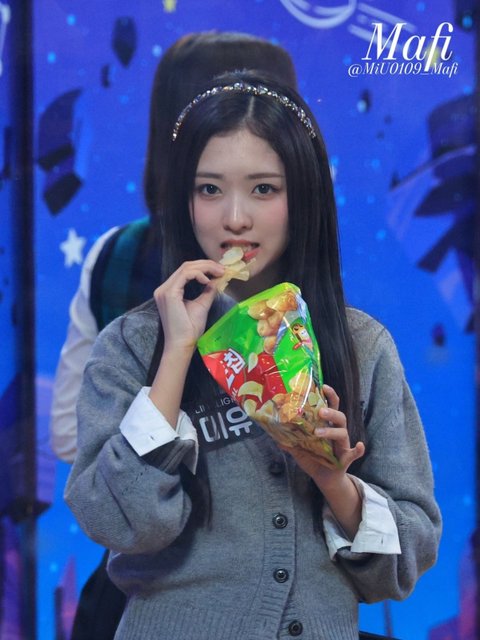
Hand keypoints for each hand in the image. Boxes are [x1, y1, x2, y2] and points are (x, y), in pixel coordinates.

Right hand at [153, 260, 224, 352]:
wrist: (182, 344)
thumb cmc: (190, 329)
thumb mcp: (201, 306)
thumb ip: (207, 292)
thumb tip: (216, 280)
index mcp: (169, 291)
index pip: (186, 271)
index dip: (204, 267)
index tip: (220, 271)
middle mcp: (163, 288)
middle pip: (186, 266)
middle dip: (206, 265)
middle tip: (223, 269)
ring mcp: (164, 290)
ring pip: (186, 268)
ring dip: (205, 268)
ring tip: (219, 272)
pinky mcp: (169, 293)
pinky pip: (185, 275)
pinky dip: (198, 274)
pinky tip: (208, 280)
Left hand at [279, 384, 365, 538]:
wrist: (324, 479)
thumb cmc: (313, 459)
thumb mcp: (298, 449)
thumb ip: (289, 441)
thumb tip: (274, 433)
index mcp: (327, 426)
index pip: (331, 406)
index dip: (329, 395)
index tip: (324, 385)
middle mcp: (337, 432)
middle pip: (339, 417)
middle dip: (331, 412)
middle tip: (320, 411)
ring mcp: (342, 445)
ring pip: (343, 433)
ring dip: (332, 431)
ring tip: (318, 432)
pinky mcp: (345, 459)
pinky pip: (354, 453)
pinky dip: (358, 450)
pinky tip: (360, 445)